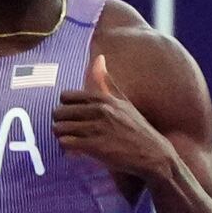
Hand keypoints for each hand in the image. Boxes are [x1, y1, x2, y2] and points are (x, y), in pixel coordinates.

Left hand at [54, 85, 181, 187]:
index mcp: (103, 98)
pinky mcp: (95, 147)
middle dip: (61, 122)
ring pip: (59, 128)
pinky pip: (65, 143)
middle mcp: (99, 110)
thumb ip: (107, 81)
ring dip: (62, 136)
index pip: (65, 96)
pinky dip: (66, 148)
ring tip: (71, 141)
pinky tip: (76, 151)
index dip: (65, 107)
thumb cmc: (137, 128)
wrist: (153, 154)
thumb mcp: (124, 101)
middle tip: (70, 131)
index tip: (73, 117)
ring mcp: (96, 128)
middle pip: (58, 112)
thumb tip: (98, 57)